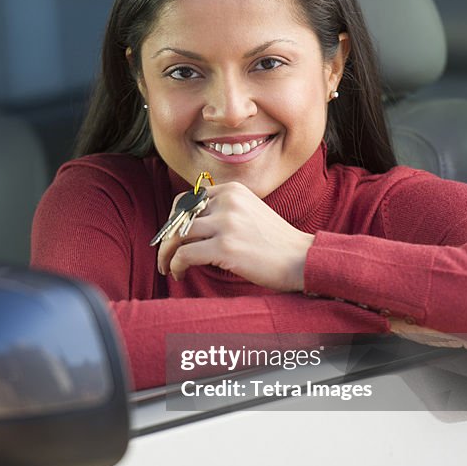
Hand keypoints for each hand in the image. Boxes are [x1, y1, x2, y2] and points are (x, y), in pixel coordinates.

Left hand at [157, 181, 313, 291]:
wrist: (301, 259)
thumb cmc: (274, 243)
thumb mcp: (248, 213)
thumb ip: (222, 211)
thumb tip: (187, 225)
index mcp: (232, 190)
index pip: (187, 200)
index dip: (174, 220)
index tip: (172, 237)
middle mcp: (228, 202)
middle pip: (179, 217)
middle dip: (167, 238)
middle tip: (165, 256)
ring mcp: (227, 224)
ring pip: (177, 236)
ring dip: (167, 255)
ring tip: (169, 268)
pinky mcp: (225, 248)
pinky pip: (185, 255)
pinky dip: (177, 266)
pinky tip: (180, 274)